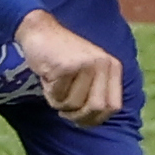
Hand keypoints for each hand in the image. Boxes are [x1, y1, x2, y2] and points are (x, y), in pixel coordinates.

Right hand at [14, 10, 121, 125]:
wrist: (40, 31)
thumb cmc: (62, 57)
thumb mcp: (88, 72)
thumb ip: (96, 93)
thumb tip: (93, 122)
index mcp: (112, 66)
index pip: (113, 107)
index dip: (96, 119)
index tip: (80, 120)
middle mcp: (103, 64)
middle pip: (96, 108)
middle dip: (77, 116)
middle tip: (63, 111)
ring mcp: (86, 63)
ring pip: (74, 104)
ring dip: (58, 102)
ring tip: (54, 85)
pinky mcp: (66, 66)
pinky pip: (57, 95)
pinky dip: (49, 93)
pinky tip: (47, 77)